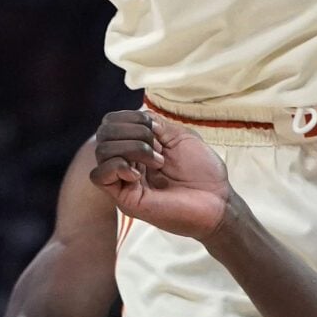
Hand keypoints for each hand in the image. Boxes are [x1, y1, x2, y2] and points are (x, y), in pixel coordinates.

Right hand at [90, 110, 230, 238]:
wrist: (218, 201)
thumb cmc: (204, 171)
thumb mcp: (180, 136)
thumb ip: (156, 124)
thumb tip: (138, 116)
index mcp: (138, 147)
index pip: (111, 123)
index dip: (129, 117)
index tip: (156, 129)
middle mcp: (128, 162)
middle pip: (104, 133)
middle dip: (132, 131)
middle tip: (158, 147)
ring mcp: (125, 181)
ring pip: (102, 151)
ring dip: (131, 148)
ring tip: (157, 162)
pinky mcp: (125, 199)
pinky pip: (99, 177)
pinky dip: (116, 166)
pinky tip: (137, 174)